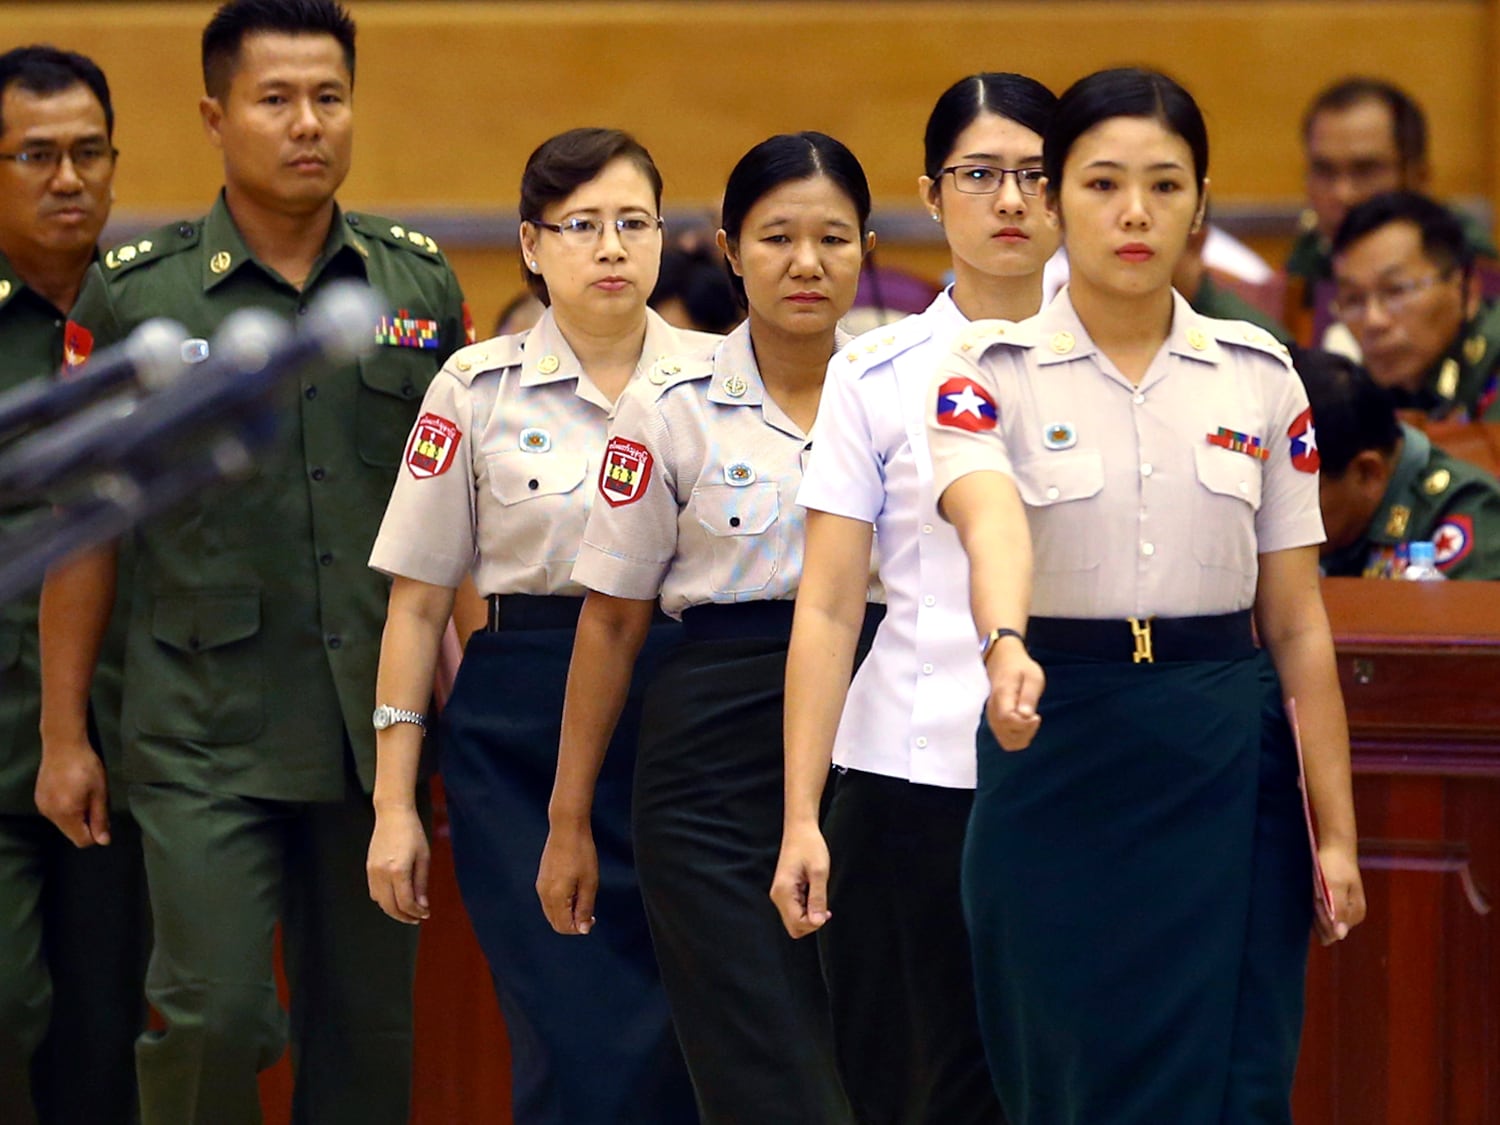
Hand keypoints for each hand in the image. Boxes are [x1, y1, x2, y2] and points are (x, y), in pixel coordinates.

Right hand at [35, 739, 110, 846]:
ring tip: (82, 794)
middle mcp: (50, 815)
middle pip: (71, 833)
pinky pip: (55, 815)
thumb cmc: (86, 766)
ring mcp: (42, 808)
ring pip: (63, 824)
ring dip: (75, 817)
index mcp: (66, 813)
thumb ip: (100, 818)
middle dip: (85, 824)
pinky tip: (70, 792)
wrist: (63, 745)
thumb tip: (104, 842)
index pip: (82, 841)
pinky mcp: (38, 800)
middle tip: (93, 802)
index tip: (102, 817)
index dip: (95, 834)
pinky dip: (65, 810)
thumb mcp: (100, 792)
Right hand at [366, 804, 430, 923]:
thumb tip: (422, 905)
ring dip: (393, 910)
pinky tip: (396, 898)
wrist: (393, 815)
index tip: (425, 914)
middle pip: (390, 907)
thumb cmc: (412, 832)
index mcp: (398, 870)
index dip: (416, 912)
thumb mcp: (423, 857)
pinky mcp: (369, 868)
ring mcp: (372, 871)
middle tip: (417, 918)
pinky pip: (374, 892)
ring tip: (408, 910)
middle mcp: (382, 873)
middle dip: (404, 916)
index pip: (405, 903)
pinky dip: (384, 900)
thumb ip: (421, 883)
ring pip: (380, 902)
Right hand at [536, 821, 597, 934]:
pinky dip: (561, 904)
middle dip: (572, 923)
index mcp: (555, 897)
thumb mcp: (590, 883)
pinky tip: (574, 890)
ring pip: (551, 913)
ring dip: (566, 913)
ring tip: (582, 897)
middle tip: (589, 911)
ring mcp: (540, 886)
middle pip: (555, 922)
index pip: (563, 927)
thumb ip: (585, 908)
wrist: (567, 828)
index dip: (578, 928)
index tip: (592, 918)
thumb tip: (582, 930)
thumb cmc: (582, 853)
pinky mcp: (542, 879)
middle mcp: (544, 894)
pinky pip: (549, 901)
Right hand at [769, 820, 831, 937]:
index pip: (797, 924)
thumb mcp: (819, 872)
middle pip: (794, 927)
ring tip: (818, 894)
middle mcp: (777, 896)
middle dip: (811, 922)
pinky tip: (813, 893)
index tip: (826, 910)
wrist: (800, 829)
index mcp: (783, 891)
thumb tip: (818, 923)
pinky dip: (806, 908)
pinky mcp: (784, 891)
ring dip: (810, 914)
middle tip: (823, 904)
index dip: (815, 923)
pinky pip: (795, 910)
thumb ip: (818, 899)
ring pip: (795, 920)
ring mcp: (779, 894)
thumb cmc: (810, 846)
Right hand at [984, 639, 1044, 750]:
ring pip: (1006, 741)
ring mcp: (992, 717)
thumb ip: (1029, 696)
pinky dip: (1018, 737)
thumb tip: (1026, 716)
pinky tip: (1025, 724)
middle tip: (1034, 718)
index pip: (1008, 719)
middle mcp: (993, 710)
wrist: (1002, 662)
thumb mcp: (1033, 676)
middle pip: (1007, 735)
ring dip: (1023, 737)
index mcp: (1002, 695)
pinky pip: (1006, 739)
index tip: (1037, 716)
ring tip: (1030, 721)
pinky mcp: (995, 722)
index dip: (1025, 724)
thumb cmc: (1021, 668)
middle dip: (1026, 732)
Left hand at [1314, 841, 1365, 944]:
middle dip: (1317, 915)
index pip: (1333, 933)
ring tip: (1316, 892)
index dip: (1321, 921)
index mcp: (1356, 914)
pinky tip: (1313, 894)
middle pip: (1328, 930)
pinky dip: (1315, 906)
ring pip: (1323, 921)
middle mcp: (1352, 916)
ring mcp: (1344, 910)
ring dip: (1315, 910)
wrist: (1336, 847)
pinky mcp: (1335, 903)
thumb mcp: (1335, 886)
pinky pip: (1322, 913)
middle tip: (1316, 894)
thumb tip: (1340, 936)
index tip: (1318, 901)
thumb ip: (1338, 910)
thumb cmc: (1335, 865)